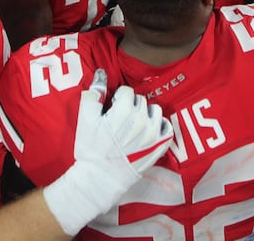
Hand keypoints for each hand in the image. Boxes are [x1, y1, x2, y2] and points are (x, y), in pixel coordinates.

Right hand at [43, 69, 172, 234]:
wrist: (100, 179)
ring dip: (146, 113)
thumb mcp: (86, 119)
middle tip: (120, 119)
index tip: (111, 109)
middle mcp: (142, 120)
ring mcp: (154, 134)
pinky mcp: (160, 147)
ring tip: (134, 124)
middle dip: (130, 105)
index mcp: (124, 111)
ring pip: (155, 110)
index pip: (126, 91)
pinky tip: (150, 129)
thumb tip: (102, 73)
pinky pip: (167, 127)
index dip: (117, 98)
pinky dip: (160, 125)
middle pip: (140, 100)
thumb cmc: (91, 149)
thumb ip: (94, 93)